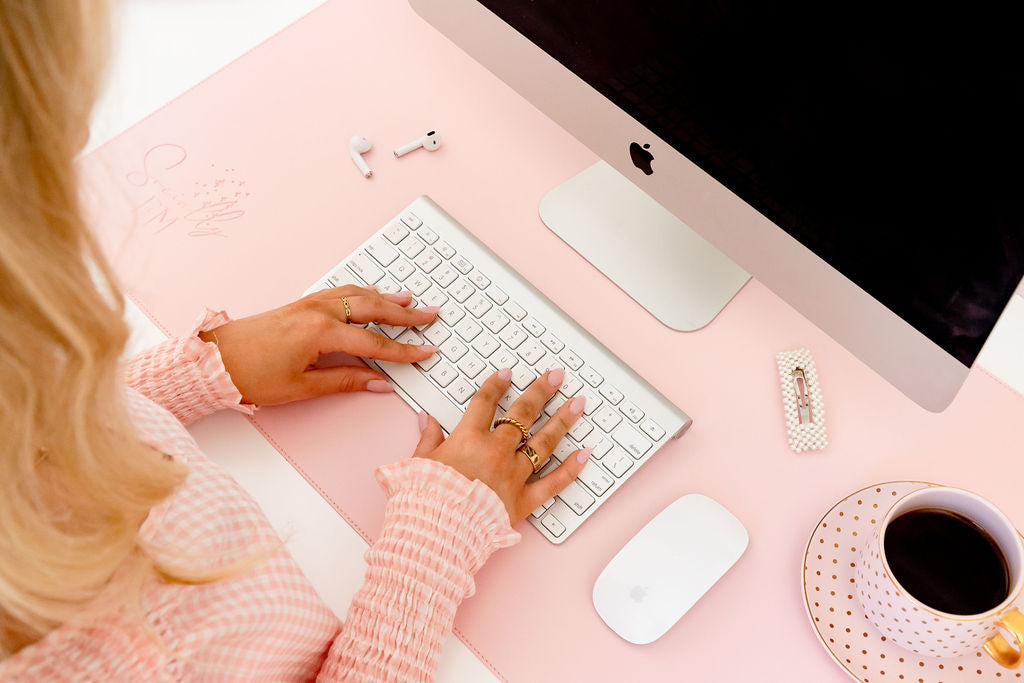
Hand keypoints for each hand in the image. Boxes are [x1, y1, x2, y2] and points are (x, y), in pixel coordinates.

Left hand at [199, 285, 439, 404]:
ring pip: (359, 295)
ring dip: (388, 298)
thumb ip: (345, 382)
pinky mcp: (301, 304)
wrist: (213, 359)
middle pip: (374, 309)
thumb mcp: (302, 387)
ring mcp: (309, 303)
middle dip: (406, 315)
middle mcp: (318, 311)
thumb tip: (379, 383)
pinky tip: (373, 295)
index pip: (375, 343)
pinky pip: (343, 292)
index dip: (404, 351)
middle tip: (431, 316)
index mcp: (321, 333)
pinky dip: (365, 293)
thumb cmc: (250, 375)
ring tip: (411, 300)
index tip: (425, 353)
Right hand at [412, 367, 591, 524]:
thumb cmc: (424, 502)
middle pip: (523, 414)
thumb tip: (427, 419)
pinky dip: (571, 469)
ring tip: (578, 404)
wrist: (435, 535)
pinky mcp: (523, 501)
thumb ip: (427, 439)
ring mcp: (513, 475)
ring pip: (544, 443)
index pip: (485, 402)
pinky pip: (553, 483)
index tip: (507, 373)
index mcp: (468, 439)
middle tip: (557, 376)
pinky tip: (586, 453)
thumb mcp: (418, 464)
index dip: (497, 384)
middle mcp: (495, 452)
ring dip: (563, 421)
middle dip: (541, 391)